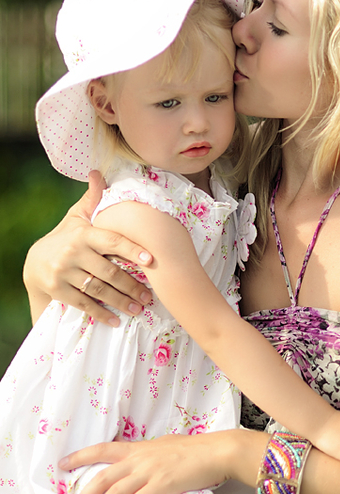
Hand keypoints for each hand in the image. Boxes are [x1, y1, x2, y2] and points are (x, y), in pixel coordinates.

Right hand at [23, 170, 152, 325]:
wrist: (35, 263)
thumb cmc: (66, 237)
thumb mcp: (77, 218)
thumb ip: (92, 200)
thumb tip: (98, 173)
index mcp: (83, 234)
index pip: (112, 241)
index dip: (132, 249)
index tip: (151, 259)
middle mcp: (73, 253)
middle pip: (109, 271)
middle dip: (132, 285)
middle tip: (151, 296)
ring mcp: (64, 273)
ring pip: (99, 290)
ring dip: (121, 301)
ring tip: (140, 308)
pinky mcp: (58, 291)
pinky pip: (84, 304)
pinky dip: (102, 314)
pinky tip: (117, 320)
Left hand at [58, 432, 234, 493]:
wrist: (215, 451)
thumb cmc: (192, 449)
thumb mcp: (163, 446)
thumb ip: (146, 455)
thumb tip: (135, 462)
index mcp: (139, 448)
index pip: (103, 449)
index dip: (81, 456)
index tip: (63, 464)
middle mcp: (140, 458)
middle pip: (103, 476)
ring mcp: (150, 471)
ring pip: (116, 492)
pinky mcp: (162, 485)